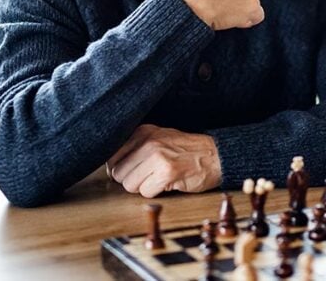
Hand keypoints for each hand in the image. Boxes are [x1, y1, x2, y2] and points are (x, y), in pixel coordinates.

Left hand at [106, 124, 221, 197]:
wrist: (215, 156)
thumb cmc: (185, 151)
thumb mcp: (159, 137)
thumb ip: (135, 146)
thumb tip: (110, 166)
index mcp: (142, 132)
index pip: (111, 156)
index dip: (120, 168)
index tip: (133, 170)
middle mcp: (148, 142)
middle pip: (118, 173)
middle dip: (131, 180)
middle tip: (149, 176)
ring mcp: (157, 157)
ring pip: (129, 185)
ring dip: (143, 187)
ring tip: (159, 178)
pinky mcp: (167, 173)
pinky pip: (145, 192)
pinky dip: (155, 192)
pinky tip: (168, 183)